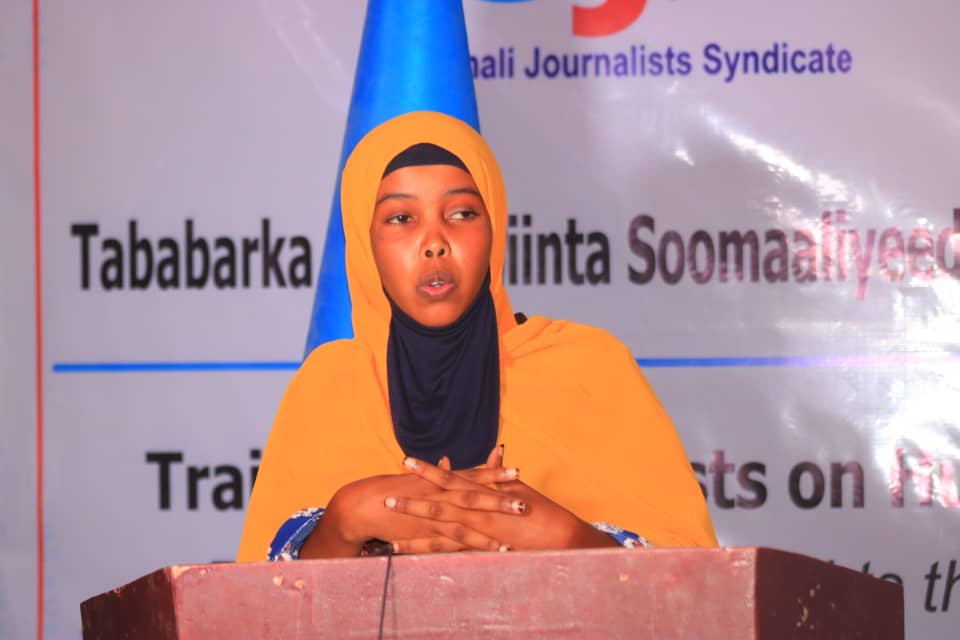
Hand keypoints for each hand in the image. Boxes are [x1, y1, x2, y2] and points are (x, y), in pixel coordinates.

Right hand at [301, 462, 522, 557]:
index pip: (472, 475)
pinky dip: (475, 544)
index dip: (495, 473)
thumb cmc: (389, 489)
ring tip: (516, 530)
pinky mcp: (427, 532)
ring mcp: (434, 515)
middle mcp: (439, 495)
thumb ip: (436, 473)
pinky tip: (494, 549)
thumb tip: (449, 460)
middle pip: (476, 496)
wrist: (362, 505)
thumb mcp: (415, 478)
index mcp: (438, 481)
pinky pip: (455, 540)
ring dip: (493, 526)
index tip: (517, 471)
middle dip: (501, 499)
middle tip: (526, 502)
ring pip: (469, 520)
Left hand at [394, 446, 618, 551]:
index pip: (451, 478)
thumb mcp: (519, 488)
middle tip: (386, 495)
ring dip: (416, 531)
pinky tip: (415, 557)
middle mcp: (479, 512)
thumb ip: (500, 472)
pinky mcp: (484, 550)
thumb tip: (495, 450)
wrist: (559, 537)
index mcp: (485, 493)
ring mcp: (481, 533)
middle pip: (439, 504)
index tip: (406, 461)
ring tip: (389, 534)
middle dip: (413, 499)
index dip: (428, 470)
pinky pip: (453, 553)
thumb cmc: (541, 510)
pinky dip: (433, 553)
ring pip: (442, 530)